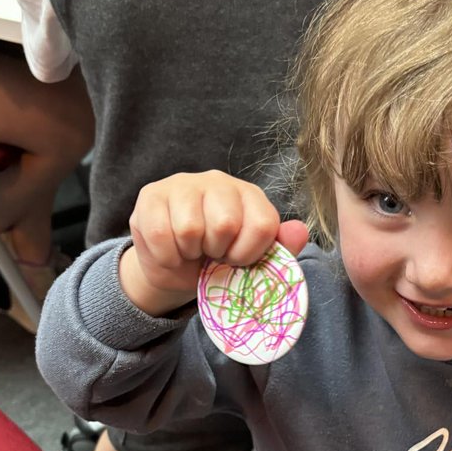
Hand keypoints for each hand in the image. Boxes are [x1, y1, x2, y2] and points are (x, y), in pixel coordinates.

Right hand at [120, 169, 308, 316]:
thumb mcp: (250, 261)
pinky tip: (171, 252)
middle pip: (225, 224)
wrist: (173, 269)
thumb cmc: (215, 261)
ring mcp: (183, 184)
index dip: (248, 254)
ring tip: (191, 251)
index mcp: (249, 196)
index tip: (236, 259)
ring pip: (189, 228)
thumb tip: (300, 232)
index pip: (263, 224)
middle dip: (216, 252)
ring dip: (189, 253)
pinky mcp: (151, 194)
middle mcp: (219, 182)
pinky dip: (166, 256)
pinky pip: (159, 233)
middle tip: (210, 254)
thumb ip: (279, 249)